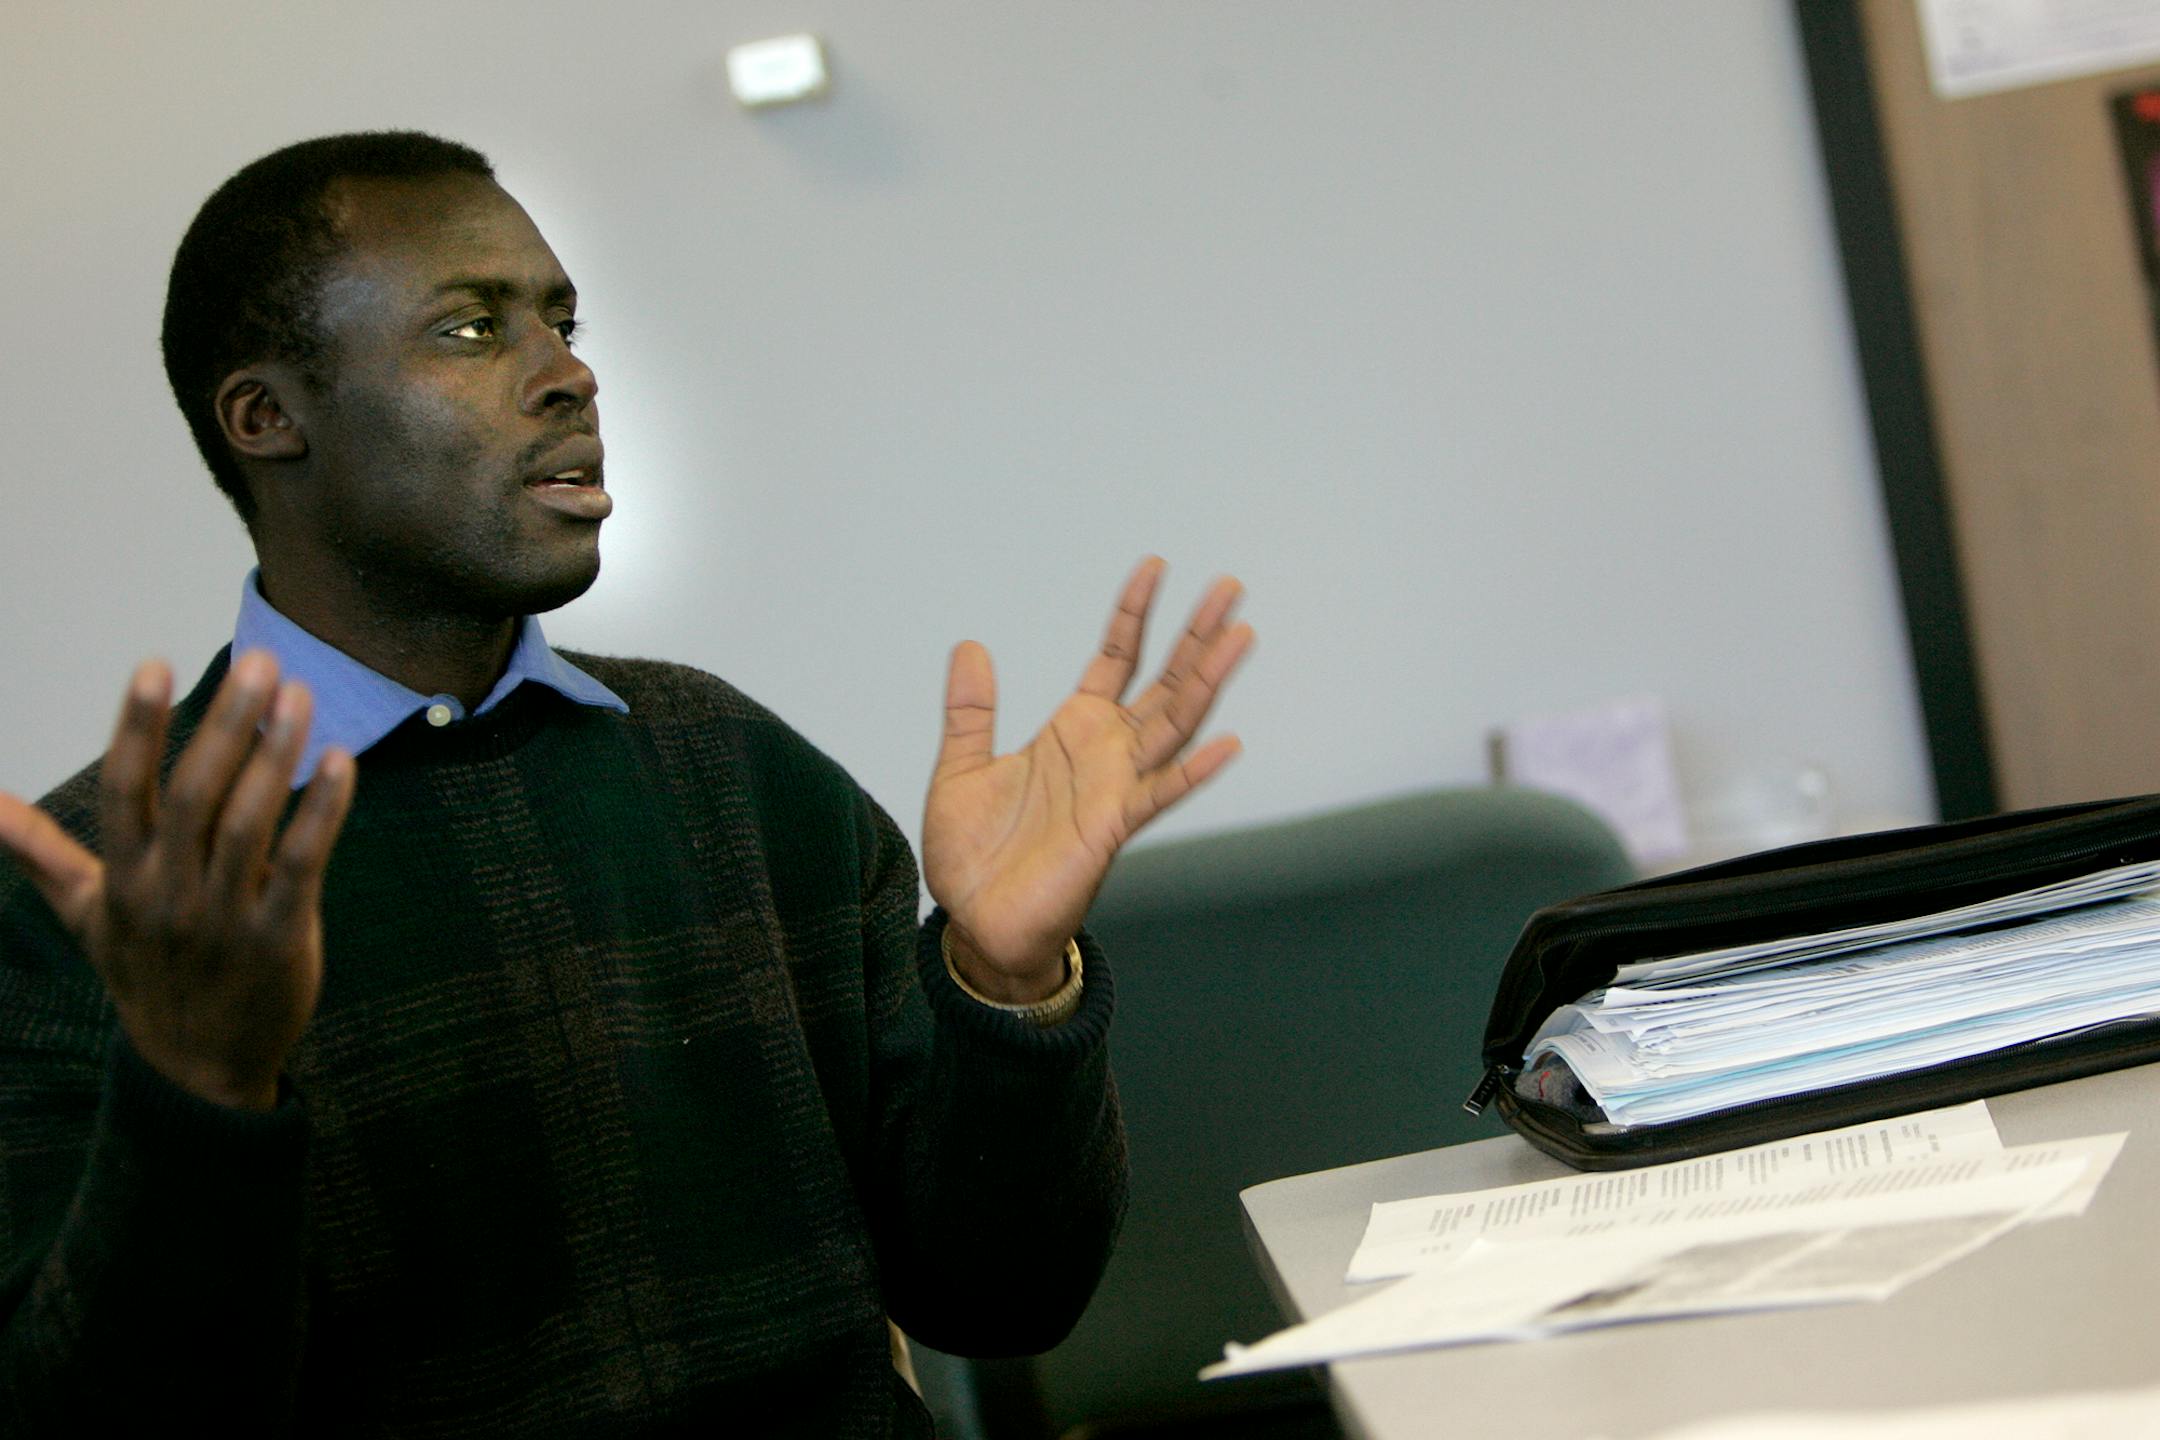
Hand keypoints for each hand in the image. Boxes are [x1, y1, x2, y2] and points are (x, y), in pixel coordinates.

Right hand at [0, 652, 355, 1109]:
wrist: (196, 1070)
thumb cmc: (146, 972)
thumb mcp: (87, 915)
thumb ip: (42, 853)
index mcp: (122, 878)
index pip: (124, 790)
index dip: (138, 727)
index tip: (155, 662)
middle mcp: (166, 892)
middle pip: (193, 795)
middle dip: (226, 724)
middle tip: (264, 662)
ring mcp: (222, 917)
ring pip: (247, 825)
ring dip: (277, 757)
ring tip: (302, 696)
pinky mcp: (277, 938)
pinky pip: (303, 866)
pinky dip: (323, 813)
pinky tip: (341, 763)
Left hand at [922, 558, 1252, 1000]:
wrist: (976, 924)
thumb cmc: (974, 856)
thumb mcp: (959, 768)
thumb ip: (971, 710)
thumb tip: (969, 646)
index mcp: (1073, 731)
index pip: (1115, 658)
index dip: (1134, 613)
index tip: (1155, 565)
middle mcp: (1105, 753)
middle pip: (1164, 681)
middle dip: (1196, 634)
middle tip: (1230, 586)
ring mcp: (1116, 789)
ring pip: (1174, 724)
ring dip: (1208, 680)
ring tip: (1240, 634)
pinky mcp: (1112, 829)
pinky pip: (1159, 794)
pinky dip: (1194, 770)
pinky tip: (1228, 742)